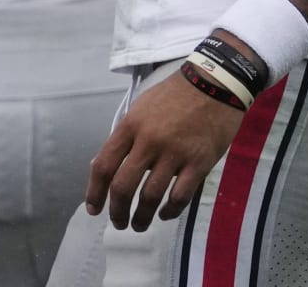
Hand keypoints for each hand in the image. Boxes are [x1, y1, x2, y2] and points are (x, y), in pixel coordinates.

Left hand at [87, 67, 245, 230]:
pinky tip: (164, 214)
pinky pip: (180, 196)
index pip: (104, 165)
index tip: (93, 208)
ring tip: (138, 225)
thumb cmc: (173, 95)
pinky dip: (169, 211)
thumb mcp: (140, 109)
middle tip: (118, 223)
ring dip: (141, 217)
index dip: (95, 191)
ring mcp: (174, 153)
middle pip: (123, 186)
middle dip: (117, 211)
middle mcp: (148, 141)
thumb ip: (125, 136)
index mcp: (129, 126)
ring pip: (150, 196)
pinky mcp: (199, 162)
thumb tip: (108, 164)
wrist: (214, 83)